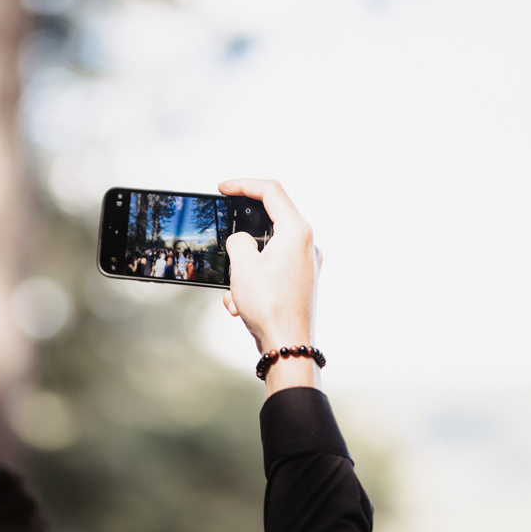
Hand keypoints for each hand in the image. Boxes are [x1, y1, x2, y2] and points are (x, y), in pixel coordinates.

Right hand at [219, 179, 321, 396]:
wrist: (289, 347)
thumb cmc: (271, 307)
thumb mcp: (242, 266)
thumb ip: (238, 241)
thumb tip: (241, 240)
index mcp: (297, 232)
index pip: (271, 191)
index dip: (244, 184)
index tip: (223, 188)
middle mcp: (307, 244)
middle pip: (269, 222)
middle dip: (240, 239)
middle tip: (225, 245)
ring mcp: (305, 264)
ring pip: (265, 252)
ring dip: (243, 269)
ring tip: (236, 293)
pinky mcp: (300, 281)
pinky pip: (271, 271)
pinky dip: (252, 283)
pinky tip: (242, 306)